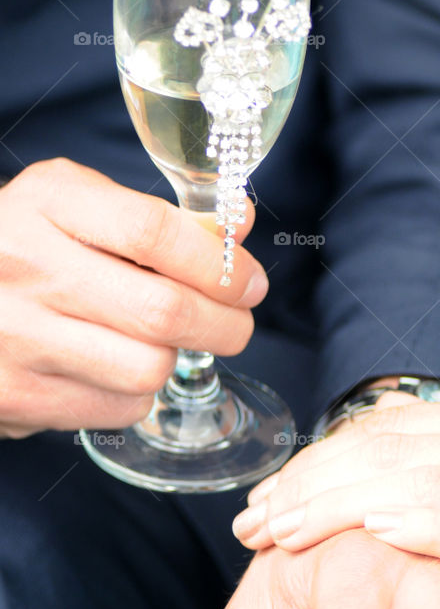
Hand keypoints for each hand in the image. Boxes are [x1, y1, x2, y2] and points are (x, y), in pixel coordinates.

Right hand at [0, 158, 267, 436]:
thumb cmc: (20, 244)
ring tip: (170, 341)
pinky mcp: (17, 396)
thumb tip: (241, 224)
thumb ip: (160, 211)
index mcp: (46, 204)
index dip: (218, 261)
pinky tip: (118, 366)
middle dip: (224, 322)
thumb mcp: (75, 201)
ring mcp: (17, 337)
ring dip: (178, 358)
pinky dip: (138, 392)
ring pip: (148, 366)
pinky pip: (119, 407)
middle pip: (163, 309)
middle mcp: (27, 268)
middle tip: (237, 322)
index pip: (153, 232)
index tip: (248, 279)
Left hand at [232, 394, 439, 608]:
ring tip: (278, 532)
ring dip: (341, 505)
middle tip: (249, 518)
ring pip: (426, 480)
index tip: (271, 491)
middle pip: (396, 447)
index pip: (398, 428)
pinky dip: (426, 524)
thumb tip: (404, 498)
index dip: (325, 457)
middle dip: (312, 481)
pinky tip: (374, 530)